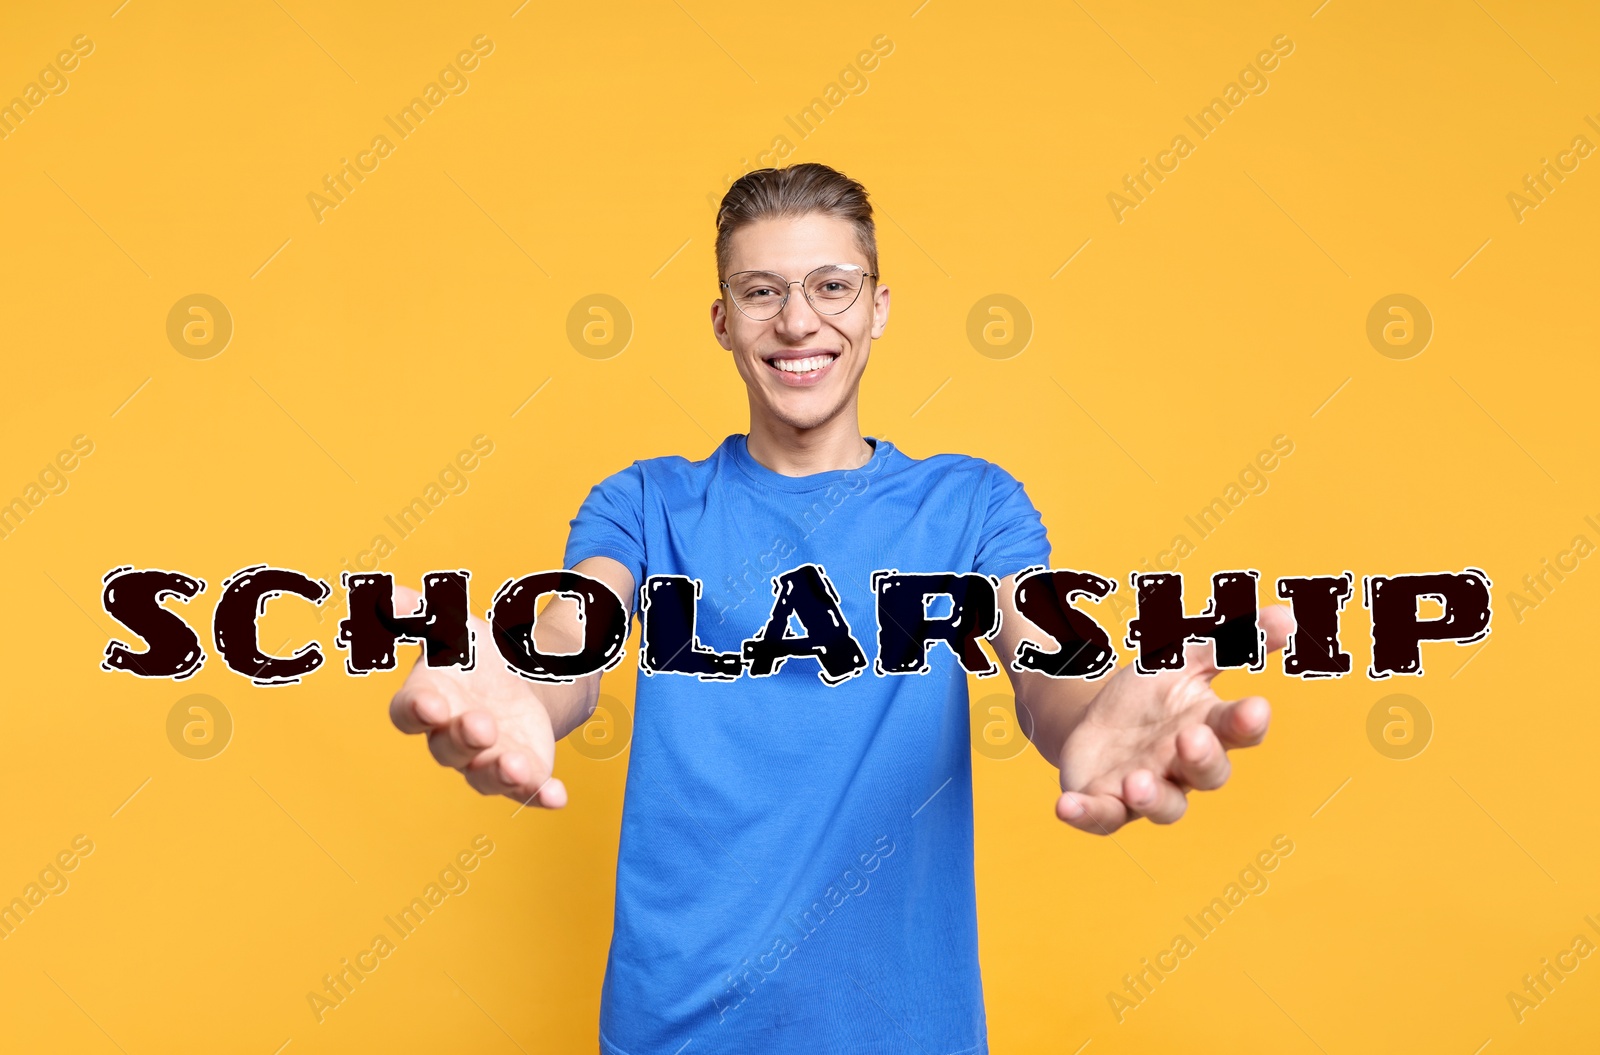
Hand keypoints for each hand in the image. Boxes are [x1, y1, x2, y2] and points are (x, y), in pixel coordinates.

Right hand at [387, 586, 567, 808]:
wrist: (520, 679)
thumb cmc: (474, 656)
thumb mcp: (453, 627)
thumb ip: (423, 614)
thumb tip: (394, 595)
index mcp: (427, 702)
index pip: (408, 713)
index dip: (415, 711)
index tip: (431, 705)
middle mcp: (450, 738)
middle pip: (448, 748)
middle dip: (465, 738)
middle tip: (482, 724)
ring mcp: (485, 759)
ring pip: (483, 777)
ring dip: (498, 774)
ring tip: (515, 767)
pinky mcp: (519, 772)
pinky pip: (526, 790)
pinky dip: (539, 794)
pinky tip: (556, 796)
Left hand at [1053, 605, 1294, 833]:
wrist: (1094, 719)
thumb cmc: (1151, 693)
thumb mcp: (1181, 658)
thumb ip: (1229, 642)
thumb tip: (1289, 617)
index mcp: (1208, 728)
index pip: (1238, 730)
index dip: (1248, 723)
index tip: (1255, 707)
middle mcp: (1183, 767)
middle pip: (1207, 774)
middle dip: (1201, 759)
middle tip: (1189, 738)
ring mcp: (1147, 789)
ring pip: (1163, 806)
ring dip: (1151, 797)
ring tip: (1136, 782)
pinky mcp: (1107, 803)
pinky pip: (1102, 816)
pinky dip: (1087, 815)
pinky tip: (1066, 806)